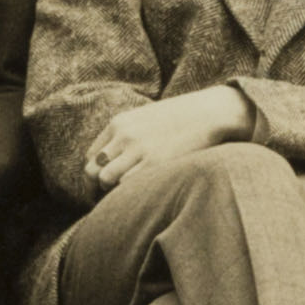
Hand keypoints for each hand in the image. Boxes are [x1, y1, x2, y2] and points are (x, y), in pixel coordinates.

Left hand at [88, 87, 246, 187]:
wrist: (214, 112)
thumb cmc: (184, 119)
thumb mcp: (148, 119)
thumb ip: (128, 135)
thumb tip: (116, 163)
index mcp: (119, 123)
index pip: (91, 156)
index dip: (98, 172)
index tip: (111, 181)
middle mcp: (124, 135)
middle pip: (92, 170)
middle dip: (99, 185)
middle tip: (116, 193)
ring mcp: (138, 149)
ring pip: (105, 179)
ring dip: (114, 189)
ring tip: (133, 191)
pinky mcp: (155, 162)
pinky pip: (127, 184)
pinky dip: (131, 191)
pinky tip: (146, 189)